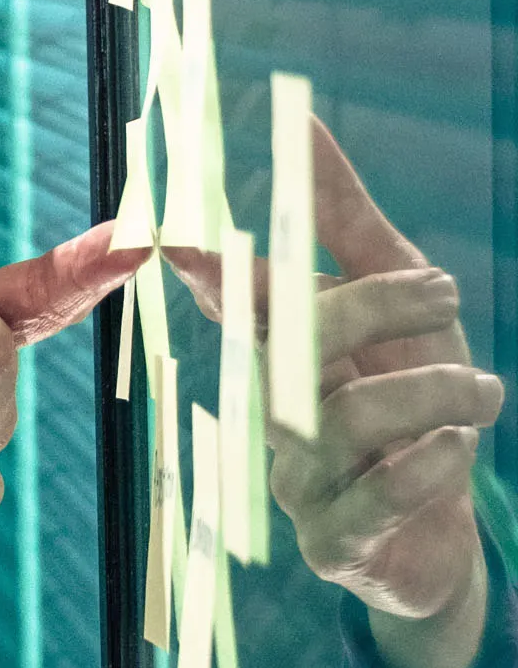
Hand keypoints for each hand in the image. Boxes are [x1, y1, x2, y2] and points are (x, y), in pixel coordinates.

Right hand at [184, 116, 499, 667]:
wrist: (444, 531)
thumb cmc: (413, 401)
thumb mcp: (397, 302)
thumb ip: (343, 221)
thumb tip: (302, 123)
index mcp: (277, 350)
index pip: (232, 303)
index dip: (206, 273)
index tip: (183, 238)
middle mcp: (271, 413)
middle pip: (289, 349)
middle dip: (373, 305)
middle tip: (448, 292)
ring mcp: (296, 483)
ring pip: (341, 420)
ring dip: (432, 389)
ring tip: (483, 392)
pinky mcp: (334, 544)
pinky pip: (370, 501)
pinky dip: (427, 464)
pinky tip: (457, 448)